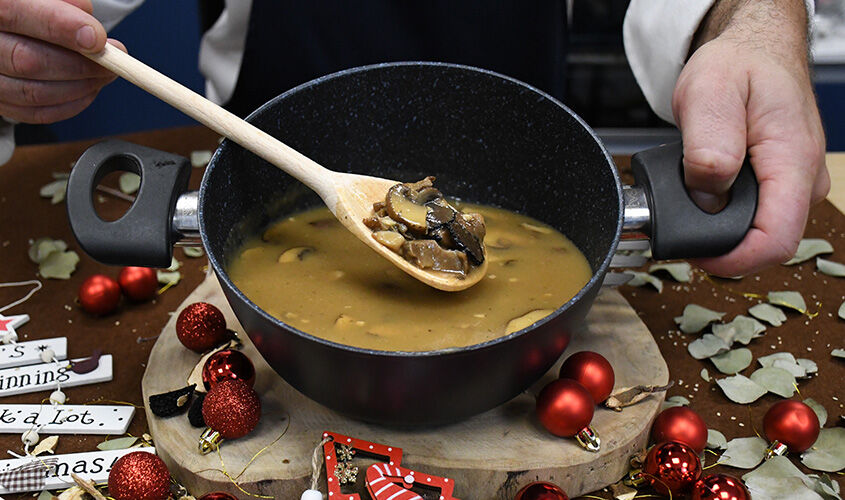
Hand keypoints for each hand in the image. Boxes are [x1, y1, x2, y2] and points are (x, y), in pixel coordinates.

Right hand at [0, 0, 124, 123]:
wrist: (11, 28)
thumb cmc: (31, 10)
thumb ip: (63, 1)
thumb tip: (88, 24)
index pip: (15, 13)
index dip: (60, 27)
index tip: (97, 39)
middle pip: (27, 60)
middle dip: (80, 65)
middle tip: (113, 61)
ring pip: (34, 91)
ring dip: (81, 86)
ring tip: (105, 74)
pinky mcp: (1, 101)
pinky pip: (36, 113)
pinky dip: (70, 104)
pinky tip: (89, 89)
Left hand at [672, 1, 828, 276]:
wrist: (753, 51)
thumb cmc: (738, 66)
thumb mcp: (709, 94)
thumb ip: (708, 148)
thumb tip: (708, 196)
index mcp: (792, 161)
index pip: (776, 239)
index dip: (732, 259)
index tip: (694, 254)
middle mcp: (802, 181)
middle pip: (766, 244)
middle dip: (719, 243)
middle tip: (678, 221)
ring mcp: (793, 185)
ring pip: (758, 232)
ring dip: (719, 228)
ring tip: (691, 199)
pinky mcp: (780, 186)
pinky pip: (753, 216)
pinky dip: (724, 213)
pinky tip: (705, 195)